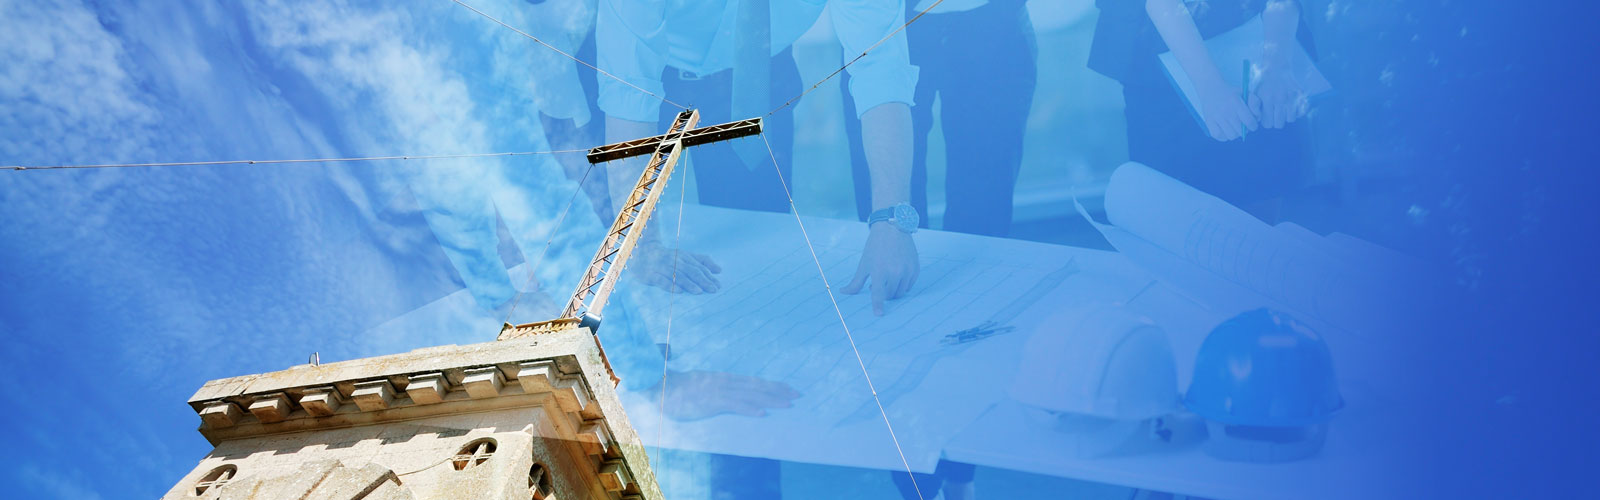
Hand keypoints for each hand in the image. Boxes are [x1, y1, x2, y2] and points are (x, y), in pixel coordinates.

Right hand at [631, 241, 721, 293]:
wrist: (641, 252)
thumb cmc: (668, 257)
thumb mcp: (686, 256)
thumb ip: (702, 261)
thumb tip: (719, 270)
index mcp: (684, 257)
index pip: (699, 267)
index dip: (709, 276)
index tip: (718, 286)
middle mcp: (674, 261)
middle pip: (691, 271)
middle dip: (702, 280)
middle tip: (713, 290)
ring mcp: (662, 267)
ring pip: (677, 276)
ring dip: (689, 284)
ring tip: (699, 291)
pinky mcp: (651, 274)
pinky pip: (661, 280)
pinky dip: (670, 285)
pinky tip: (679, 291)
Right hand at [650, 370, 799, 420]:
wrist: (660, 388)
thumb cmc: (677, 387)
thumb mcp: (698, 381)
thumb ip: (715, 383)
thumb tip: (712, 375)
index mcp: (724, 378)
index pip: (753, 381)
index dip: (771, 384)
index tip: (787, 388)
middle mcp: (725, 382)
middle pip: (757, 386)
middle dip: (778, 390)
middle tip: (797, 395)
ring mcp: (719, 391)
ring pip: (751, 395)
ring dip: (771, 400)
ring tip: (788, 404)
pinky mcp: (712, 402)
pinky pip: (735, 406)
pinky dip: (751, 410)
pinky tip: (763, 414)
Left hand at [842, 222, 918, 315]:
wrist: (892, 228)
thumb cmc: (875, 247)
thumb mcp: (864, 264)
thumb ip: (855, 282)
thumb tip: (843, 293)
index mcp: (880, 272)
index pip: (878, 294)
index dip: (878, 305)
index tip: (878, 314)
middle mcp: (895, 272)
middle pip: (891, 295)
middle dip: (884, 294)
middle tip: (878, 285)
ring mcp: (907, 270)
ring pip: (901, 291)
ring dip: (894, 290)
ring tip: (887, 280)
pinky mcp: (915, 268)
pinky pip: (910, 284)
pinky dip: (903, 284)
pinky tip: (897, 276)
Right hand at [1196, 78, 1257, 141]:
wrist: (1211, 89)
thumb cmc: (1231, 93)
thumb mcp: (1245, 92)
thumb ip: (1255, 102)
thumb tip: (1257, 117)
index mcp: (1236, 102)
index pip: (1249, 121)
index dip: (1254, 126)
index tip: (1253, 125)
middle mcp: (1225, 110)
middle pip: (1240, 131)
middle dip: (1245, 130)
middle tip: (1244, 126)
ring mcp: (1216, 117)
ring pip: (1231, 135)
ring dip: (1235, 134)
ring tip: (1235, 128)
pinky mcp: (1208, 121)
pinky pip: (1219, 136)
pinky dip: (1224, 136)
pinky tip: (1226, 130)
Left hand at [1248, 62, 1307, 128]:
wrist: (1277, 67)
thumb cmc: (1263, 82)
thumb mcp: (1254, 92)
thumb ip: (1253, 107)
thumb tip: (1258, 119)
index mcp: (1267, 99)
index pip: (1267, 123)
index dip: (1266, 122)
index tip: (1266, 118)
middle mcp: (1280, 99)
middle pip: (1279, 124)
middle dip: (1276, 122)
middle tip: (1274, 115)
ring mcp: (1292, 97)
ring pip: (1290, 119)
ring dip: (1286, 117)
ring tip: (1283, 111)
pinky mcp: (1300, 95)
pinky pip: (1301, 112)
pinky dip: (1297, 112)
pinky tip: (1291, 107)